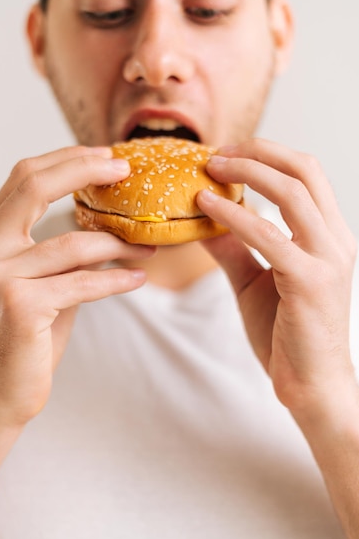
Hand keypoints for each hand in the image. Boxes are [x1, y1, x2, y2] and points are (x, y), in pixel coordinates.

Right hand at [0, 146, 153, 426]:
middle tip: (127, 170)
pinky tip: (138, 278)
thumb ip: (62, 252)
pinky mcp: (19, 306)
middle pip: (34, 186)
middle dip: (85, 171)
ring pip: (72, 243)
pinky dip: (116, 279)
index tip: (106, 156)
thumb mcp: (40, 284)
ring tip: (149, 245)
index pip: (23, 178)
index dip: (66, 160)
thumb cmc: (25, 337)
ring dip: (118, 243)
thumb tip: (109, 225)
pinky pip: (82, 282)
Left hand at [197, 138, 357, 422]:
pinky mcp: (309, 282)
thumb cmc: (287, 334)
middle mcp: (335, 241)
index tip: (226, 153)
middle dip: (258, 151)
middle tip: (215, 152)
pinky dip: (233, 215)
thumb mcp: (255, 282)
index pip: (306, 175)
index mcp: (328, 237)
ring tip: (208, 168)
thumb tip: (203, 223)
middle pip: (305, 169)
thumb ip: (235, 250)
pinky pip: (267, 235)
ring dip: (246, 172)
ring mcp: (327, 259)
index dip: (267, 154)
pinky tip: (204, 206)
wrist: (310, 386)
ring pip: (292, 192)